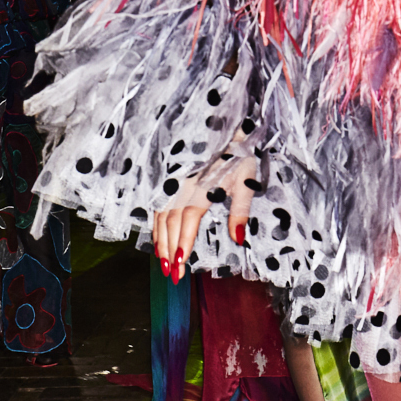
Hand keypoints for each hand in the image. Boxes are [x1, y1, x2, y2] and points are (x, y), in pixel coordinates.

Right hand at [152, 137, 260, 281]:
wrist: (224, 126)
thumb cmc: (237, 155)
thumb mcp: (245, 181)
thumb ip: (240, 211)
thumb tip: (238, 239)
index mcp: (202, 187)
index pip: (188, 220)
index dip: (183, 243)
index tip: (180, 264)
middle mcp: (183, 185)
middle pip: (170, 222)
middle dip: (169, 250)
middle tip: (172, 274)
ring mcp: (173, 181)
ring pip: (160, 215)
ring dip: (160, 241)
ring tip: (162, 263)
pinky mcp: (168, 178)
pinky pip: (157, 205)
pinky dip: (155, 225)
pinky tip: (157, 239)